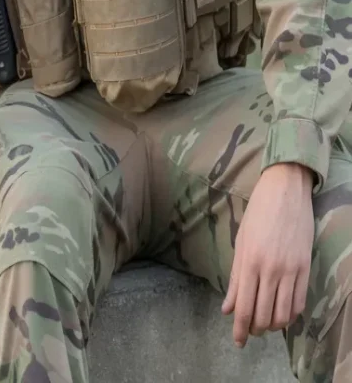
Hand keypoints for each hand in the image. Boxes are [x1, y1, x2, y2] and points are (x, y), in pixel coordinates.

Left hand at [222, 162, 313, 345]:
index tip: (237, 341)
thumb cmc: (257, 213)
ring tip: (265, 324)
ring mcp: (290, 270)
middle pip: (262, 314)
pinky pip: (299, 302)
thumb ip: (234, 277)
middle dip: (254, 329)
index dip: (239, 328)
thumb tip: (227, 308)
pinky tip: (282, 314)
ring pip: (282, 314)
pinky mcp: (305, 268)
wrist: (284, 191)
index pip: (243, 306)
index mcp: (248, 261)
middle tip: (250, 330)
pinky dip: (290, 315)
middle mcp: (269, 269)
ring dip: (272, 325)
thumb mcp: (240, 242)